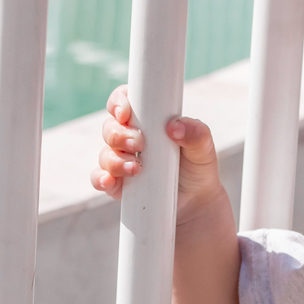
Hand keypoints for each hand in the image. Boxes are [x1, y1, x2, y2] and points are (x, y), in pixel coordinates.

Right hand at [90, 85, 223, 222]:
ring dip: (115, 159)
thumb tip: (173, 127)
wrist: (196, 201)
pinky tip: (110, 181)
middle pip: (110, 127)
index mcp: (147, 121)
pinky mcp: (117, 184)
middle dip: (120, 134)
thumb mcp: (203, 148)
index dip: (119, 102)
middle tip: (139, 144)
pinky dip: (101, 179)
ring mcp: (121, 161)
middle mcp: (129, 138)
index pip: (125, 102)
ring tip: (137, 168)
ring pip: (105, 153)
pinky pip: (99, 179)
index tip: (126, 112)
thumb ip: (196, 133)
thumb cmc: (197, 167)